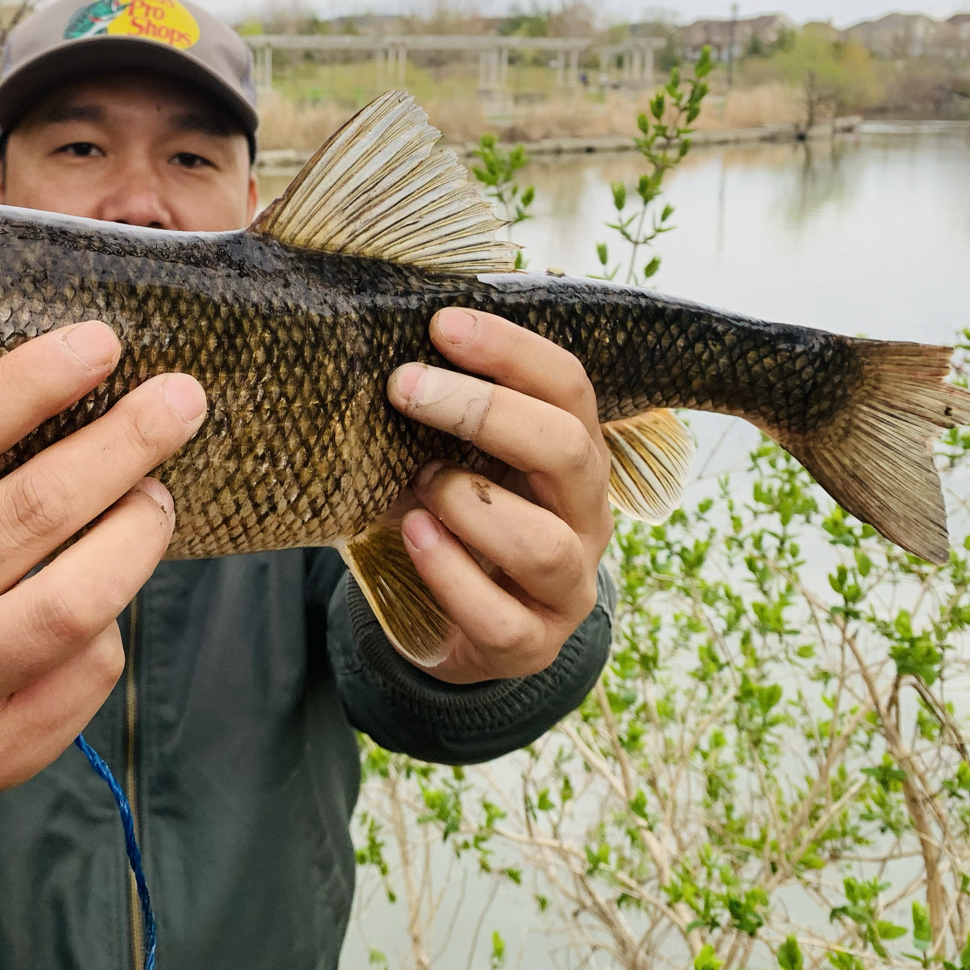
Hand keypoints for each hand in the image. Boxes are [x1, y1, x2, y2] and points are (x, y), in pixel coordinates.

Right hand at [0, 321, 206, 806]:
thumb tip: (90, 379)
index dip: (29, 384)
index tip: (101, 341)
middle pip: (29, 513)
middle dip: (121, 444)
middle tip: (180, 399)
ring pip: (73, 602)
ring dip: (136, 530)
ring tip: (157, 495)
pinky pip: (88, 667)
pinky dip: (114, 619)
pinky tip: (104, 593)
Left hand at [386, 308, 611, 683]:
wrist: (452, 626)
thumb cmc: (453, 519)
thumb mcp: (455, 457)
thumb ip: (443, 413)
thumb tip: (384, 341)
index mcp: (575, 457)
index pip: (568, 388)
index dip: (512, 350)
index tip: (442, 324)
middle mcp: (585, 518)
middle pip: (568, 451)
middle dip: (484, 411)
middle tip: (405, 385)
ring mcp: (566, 587)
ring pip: (543, 544)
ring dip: (469, 503)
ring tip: (418, 483)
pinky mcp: (530, 644)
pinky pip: (499, 616)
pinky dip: (449, 572)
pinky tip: (412, 535)